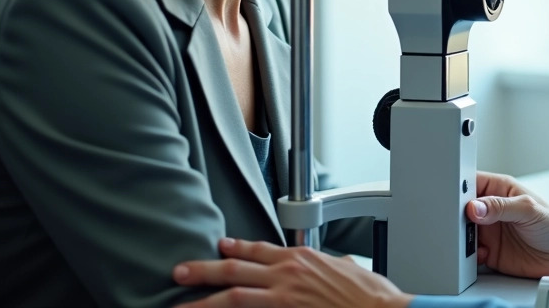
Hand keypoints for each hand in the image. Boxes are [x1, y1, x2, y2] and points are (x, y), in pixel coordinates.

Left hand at [173, 238, 410, 307]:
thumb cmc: (369, 293)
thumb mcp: (348, 269)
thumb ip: (333, 266)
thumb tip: (335, 267)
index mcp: (302, 257)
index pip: (260, 248)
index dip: (236, 247)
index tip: (220, 246)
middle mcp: (288, 272)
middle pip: (235, 268)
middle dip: (204, 270)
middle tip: (179, 271)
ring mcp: (284, 294)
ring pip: (232, 295)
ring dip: (202, 300)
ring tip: (179, 305)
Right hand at [467, 171, 548, 282]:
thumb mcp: (528, 209)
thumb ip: (500, 206)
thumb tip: (475, 207)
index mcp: (499, 189)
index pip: (471, 183)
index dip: (459, 189)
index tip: (454, 199)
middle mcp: (491, 210)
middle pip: (461, 209)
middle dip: (456, 217)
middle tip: (459, 223)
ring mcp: (489, 231)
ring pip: (463, 233)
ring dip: (462, 238)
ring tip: (470, 241)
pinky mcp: (490, 252)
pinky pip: (470, 254)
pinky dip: (470, 256)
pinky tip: (482, 254)